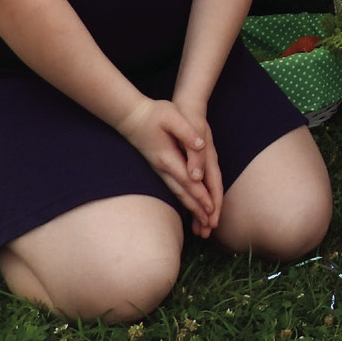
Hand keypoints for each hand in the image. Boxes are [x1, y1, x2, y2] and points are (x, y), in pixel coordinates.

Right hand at [116, 97, 218, 230]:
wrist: (131, 116)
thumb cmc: (154, 113)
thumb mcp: (172, 116)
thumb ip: (187, 132)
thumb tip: (201, 145)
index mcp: (168, 157)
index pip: (188, 181)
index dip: (200, 195)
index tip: (211, 209)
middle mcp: (164, 168)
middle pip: (183, 193)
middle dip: (197, 210)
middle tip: (209, 227)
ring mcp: (161, 169)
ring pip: (178, 193)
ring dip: (191, 209)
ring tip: (201, 225)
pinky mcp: (161, 168)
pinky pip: (175, 188)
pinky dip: (184, 200)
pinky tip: (189, 208)